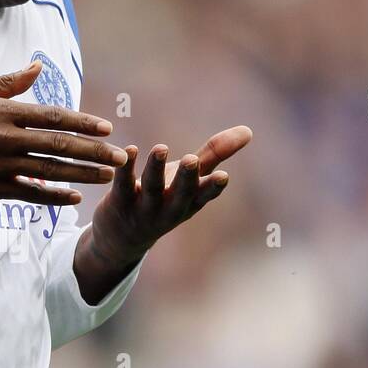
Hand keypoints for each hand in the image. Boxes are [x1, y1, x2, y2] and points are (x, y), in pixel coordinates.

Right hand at [0, 62, 129, 204]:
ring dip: (81, 175)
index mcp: (2, 111)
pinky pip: (27, 194)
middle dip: (92, 152)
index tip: (106, 128)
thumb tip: (38, 68)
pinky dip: (52, 197)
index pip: (52, 117)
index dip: (82, 124)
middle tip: (119, 157)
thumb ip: (8, 82)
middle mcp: (4, 138)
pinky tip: (73, 199)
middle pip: (58, 146)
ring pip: (48, 171)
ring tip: (106, 177)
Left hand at [74, 125, 252, 302]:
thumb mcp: (190, 179)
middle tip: (191, 160)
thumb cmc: (164, 199)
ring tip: (160, 148)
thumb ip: (216, 154)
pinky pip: (123, 184)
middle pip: (180, 193)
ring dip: (155, 168)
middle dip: (186, 178)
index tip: (223, 177)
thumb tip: (248, 130)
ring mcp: (144, 207)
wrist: (123, 237)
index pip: (205, 195)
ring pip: (152, 187)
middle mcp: (169, 207)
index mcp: (190, 201)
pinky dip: (126, 168)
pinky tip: (130, 149)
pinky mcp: (119, 202)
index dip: (213, 187)